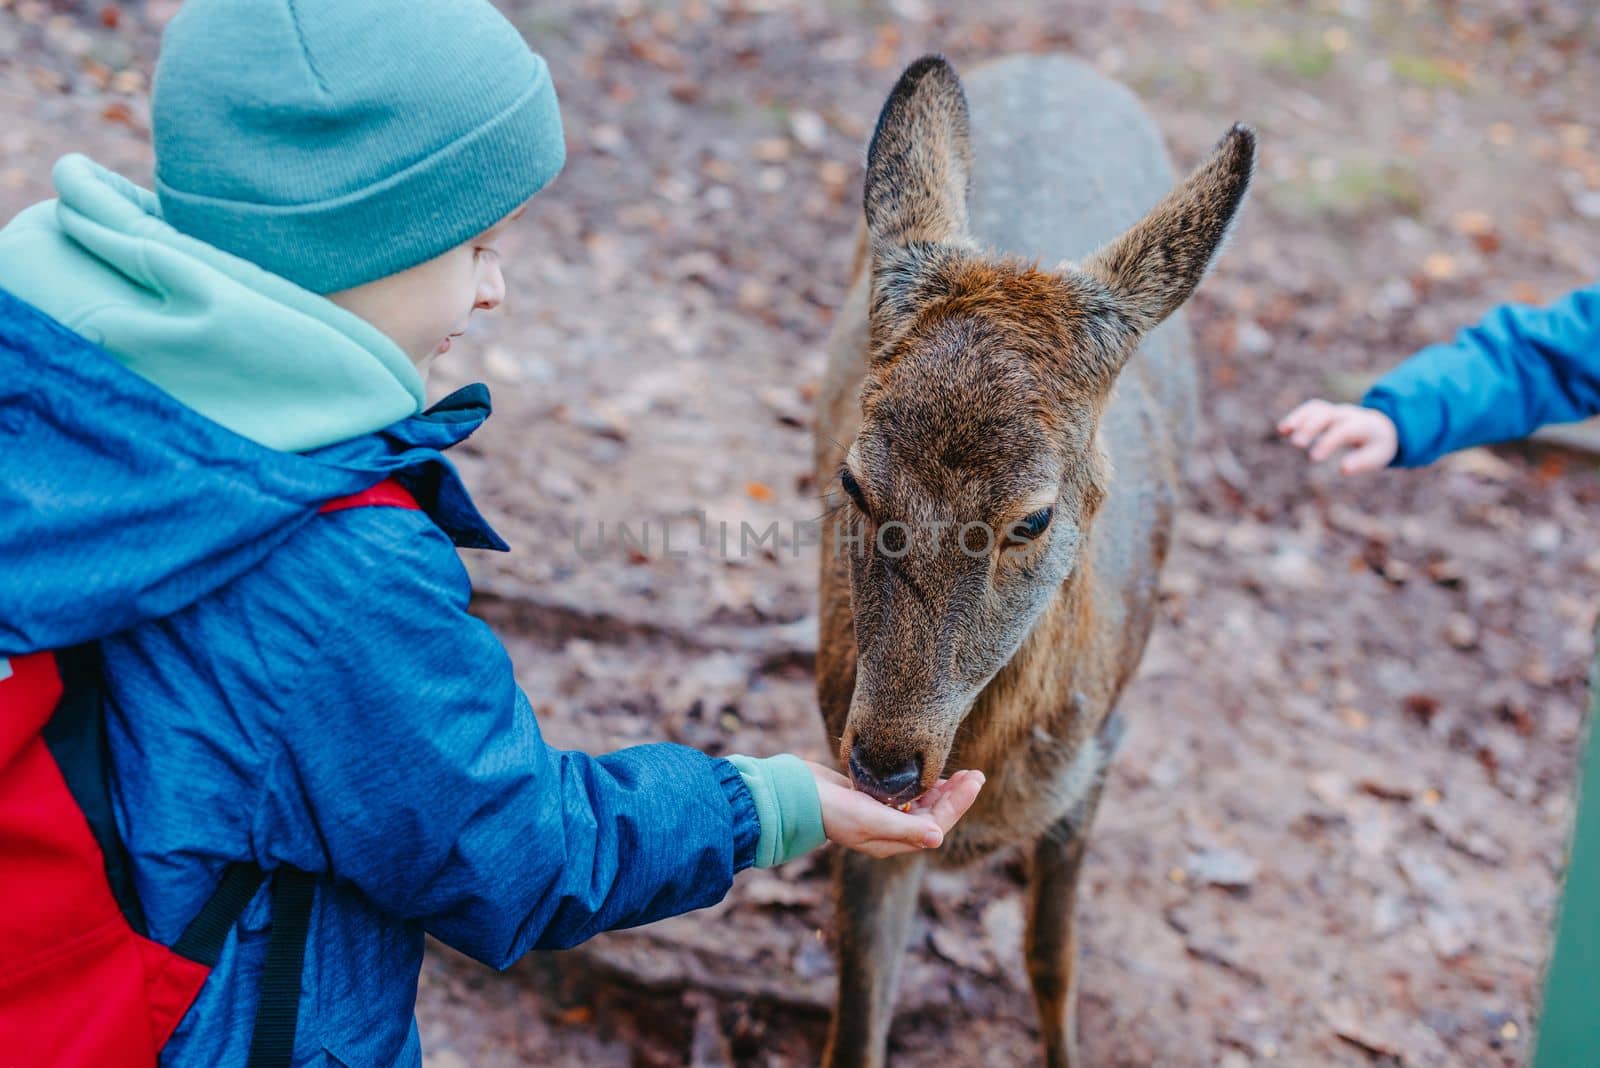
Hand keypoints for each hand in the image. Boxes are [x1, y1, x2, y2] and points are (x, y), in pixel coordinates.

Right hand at [807, 761, 984, 858]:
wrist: (796, 796)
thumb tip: (938, 838)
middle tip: (976, 774)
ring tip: (962, 773)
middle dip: (956, 796)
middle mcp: (891, 831)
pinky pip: (905, 794)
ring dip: (942, 790)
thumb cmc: (831, 810)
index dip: (958, 803)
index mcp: (893, 841)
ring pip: (922, 805)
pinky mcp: (872, 800)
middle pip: (934, 815)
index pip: (937, 824)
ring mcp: (881, 816)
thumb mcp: (868, 820)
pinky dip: (921, 784)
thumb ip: (904, 828)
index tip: (975, 781)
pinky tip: (929, 772)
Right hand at [1277, 399, 1398, 474]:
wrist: (1380, 427)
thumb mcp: (1377, 456)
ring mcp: (1335, 411)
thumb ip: (1362, 462)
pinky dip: (1296, 417)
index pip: (1344, 430)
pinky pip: (1309, 410)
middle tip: (1296, 444)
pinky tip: (1282, 430)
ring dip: (1299, 418)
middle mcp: (1347, 414)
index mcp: (1362, 425)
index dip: (1328, 442)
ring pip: (1316, 408)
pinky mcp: (1325, 412)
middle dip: (1311, 427)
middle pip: (1327, 415)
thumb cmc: (1376, 445)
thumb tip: (1342, 469)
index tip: (1313, 458)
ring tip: (1283, 431)